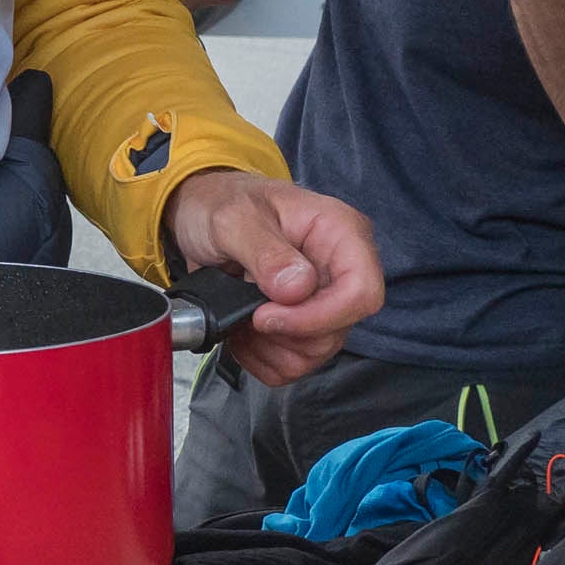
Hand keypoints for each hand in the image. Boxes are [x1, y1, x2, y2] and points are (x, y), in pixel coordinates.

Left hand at [162, 169, 382, 385]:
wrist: (203, 213)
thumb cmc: (222, 202)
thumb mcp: (233, 218)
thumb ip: (265, 250)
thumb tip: (299, 288)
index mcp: (340, 232)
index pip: (362, 292)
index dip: (319, 316)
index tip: (267, 315)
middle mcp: (339, 268)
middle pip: (339, 329)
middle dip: (288, 334)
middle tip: (248, 315)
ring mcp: (323, 298)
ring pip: (317, 351)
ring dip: (273, 348)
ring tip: (241, 321)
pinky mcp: (303, 322)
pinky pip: (295, 362)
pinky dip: (264, 358)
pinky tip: (243, 334)